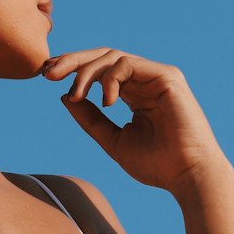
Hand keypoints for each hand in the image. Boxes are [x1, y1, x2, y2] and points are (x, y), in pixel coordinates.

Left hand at [40, 48, 229, 193]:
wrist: (188, 177)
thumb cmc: (157, 165)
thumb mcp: (113, 141)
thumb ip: (91, 119)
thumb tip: (64, 96)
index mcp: (134, 93)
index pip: (99, 70)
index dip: (73, 69)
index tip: (46, 76)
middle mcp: (145, 80)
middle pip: (103, 56)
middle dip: (73, 61)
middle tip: (48, 72)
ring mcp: (157, 75)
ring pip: (112, 57)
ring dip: (87, 73)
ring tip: (77, 95)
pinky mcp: (167, 76)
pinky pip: (128, 64)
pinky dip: (110, 78)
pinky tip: (107, 102)